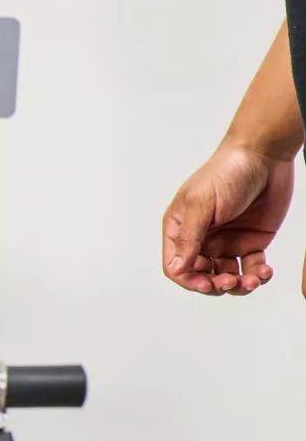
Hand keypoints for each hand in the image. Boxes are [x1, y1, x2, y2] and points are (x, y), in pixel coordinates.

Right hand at [161, 141, 294, 295]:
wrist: (265, 155)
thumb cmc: (226, 171)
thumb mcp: (201, 204)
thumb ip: (189, 238)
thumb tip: (177, 268)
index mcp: (180, 229)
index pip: (176, 266)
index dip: (189, 280)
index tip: (206, 284)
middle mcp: (201, 240)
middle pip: (201, 276)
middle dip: (216, 285)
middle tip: (230, 281)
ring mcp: (226, 242)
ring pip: (227, 277)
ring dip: (238, 285)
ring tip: (252, 280)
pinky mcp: (250, 242)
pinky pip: (251, 268)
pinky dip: (258, 275)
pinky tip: (264, 271)